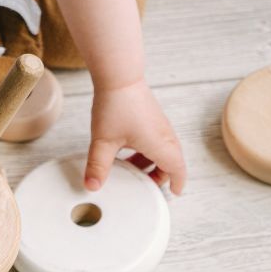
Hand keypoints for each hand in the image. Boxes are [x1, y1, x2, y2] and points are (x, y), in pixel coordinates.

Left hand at [85, 79, 185, 194]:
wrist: (119, 76)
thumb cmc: (116, 106)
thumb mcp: (103, 141)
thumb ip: (98, 166)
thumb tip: (92, 186)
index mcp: (160, 145)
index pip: (178, 170)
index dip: (177, 184)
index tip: (173, 194)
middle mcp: (165, 135)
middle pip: (172, 162)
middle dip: (160, 176)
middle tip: (144, 185)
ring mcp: (159, 124)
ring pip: (163, 150)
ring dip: (151, 162)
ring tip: (131, 169)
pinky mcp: (152, 116)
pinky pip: (156, 139)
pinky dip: (147, 150)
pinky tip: (126, 149)